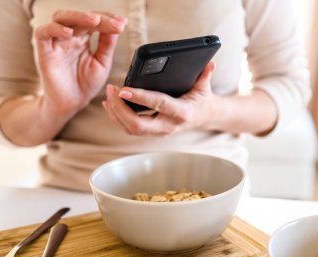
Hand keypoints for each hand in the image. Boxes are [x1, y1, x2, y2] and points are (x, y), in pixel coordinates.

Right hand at [35, 10, 127, 117]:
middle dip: (97, 16)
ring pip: (60, 18)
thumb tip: (118, 25)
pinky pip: (43, 34)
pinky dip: (54, 29)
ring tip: (94, 21)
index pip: (94, 21)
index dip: (108, 18)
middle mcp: (69, 37)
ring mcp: (56, 43)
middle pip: (79, 16)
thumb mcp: (102, 63)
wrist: (72, 104)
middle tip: (113, 22)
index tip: (123, 23)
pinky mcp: (44, 53)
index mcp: (83, 38)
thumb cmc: (85, 84)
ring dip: (78, 16)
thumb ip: (107, 44)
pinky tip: (69, 33)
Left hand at [103, 61, 219, 135]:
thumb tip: (210, 62)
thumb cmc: (201, 100)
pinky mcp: (151, 132)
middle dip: (120, 108)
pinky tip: (110, 105)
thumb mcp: (205, 86)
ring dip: (115, 113)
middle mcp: (168, 126)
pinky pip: (130, 129)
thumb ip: (205, 74)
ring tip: (108, 95)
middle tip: (111, 89)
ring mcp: (158, 132)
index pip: (158, 104)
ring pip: (130, 129)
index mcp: (182, 113)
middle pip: (137, 125)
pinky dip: (117, 117)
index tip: (123, 89)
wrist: (203, 118)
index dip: (140, 98)